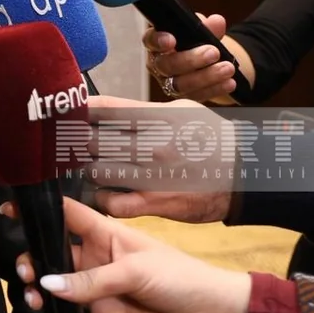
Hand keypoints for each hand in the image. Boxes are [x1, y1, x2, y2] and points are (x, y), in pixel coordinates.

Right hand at [2, 197, 251, 312]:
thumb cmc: (182, 279)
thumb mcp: (137, 270)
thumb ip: (92, 279)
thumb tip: (48, 283)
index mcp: (107, 236)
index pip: (68, 216)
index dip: (41, 210)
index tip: (10, 210)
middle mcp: (98, 263)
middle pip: (55, 255)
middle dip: (34, 257)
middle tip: (27, 269)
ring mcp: (99, 295)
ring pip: (58, 290)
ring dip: (40, 290)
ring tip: (34, 294)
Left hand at [85, 95, 233, 223]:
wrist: (245, 173)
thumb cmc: (209, 138)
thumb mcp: (181, 111)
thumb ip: (143, 110)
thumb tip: (105, 108)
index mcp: (157, 117)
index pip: (103, 108)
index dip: (79, 110)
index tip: (67, 113)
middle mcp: (152, 144)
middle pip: (93, 140)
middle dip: (78, 142)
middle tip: (73, 144)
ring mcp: (153, 175)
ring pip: (97, 171)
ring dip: (89, 170)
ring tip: (92, 167)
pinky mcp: (155, 202)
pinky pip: (113, 204)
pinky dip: (103, 200)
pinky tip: (105, 194)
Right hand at [143, 14, 238, 101]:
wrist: (204, 60)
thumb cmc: (195, 42)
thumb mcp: (200, 29)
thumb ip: (207, 26)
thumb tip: (217, 22)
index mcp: (157, 43)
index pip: (150, 41)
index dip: (158, 41)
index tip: (171, 40)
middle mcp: (158, 64)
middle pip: (166, 65)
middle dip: (191, 60)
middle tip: (213, 52)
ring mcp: (169, 83)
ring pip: (181, 84)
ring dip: (206, 77)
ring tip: (227, 68)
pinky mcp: (184, 96)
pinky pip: (196, 96)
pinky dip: (214, 89)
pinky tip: (229, 82)